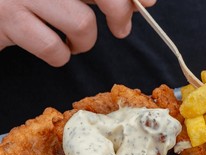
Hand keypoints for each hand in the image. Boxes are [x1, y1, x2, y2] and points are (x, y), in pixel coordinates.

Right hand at [0, 0, 155, 66]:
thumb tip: (142, 2)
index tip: (148, 3)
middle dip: (119, 12)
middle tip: (121, 29)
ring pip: (81, 22)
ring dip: (84, 41)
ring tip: (74, 41)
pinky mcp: (6, 19)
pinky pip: (53, 48)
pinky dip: (61, 55)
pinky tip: (56, 49)